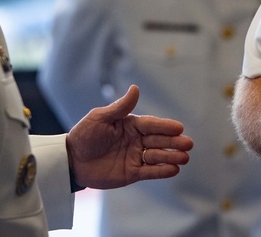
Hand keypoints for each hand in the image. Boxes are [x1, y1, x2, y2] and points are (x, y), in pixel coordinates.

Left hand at [67, 84, 192, 188]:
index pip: (151, 124)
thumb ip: (120, 107)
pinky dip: (162, 171)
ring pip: (157, 156)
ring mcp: (135, 156)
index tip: (179, 127)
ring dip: (171, 156)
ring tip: (184, 158)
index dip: (165, 126)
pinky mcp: (132, 173)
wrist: (71, 161)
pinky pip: (150, 172)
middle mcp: (136, 140)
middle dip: (174, 142)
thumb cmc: (84, 135)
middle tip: (188, 144)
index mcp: (130, 124)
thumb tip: (135, 88)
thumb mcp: (100, 118)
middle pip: (159, 140)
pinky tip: (174, 169)